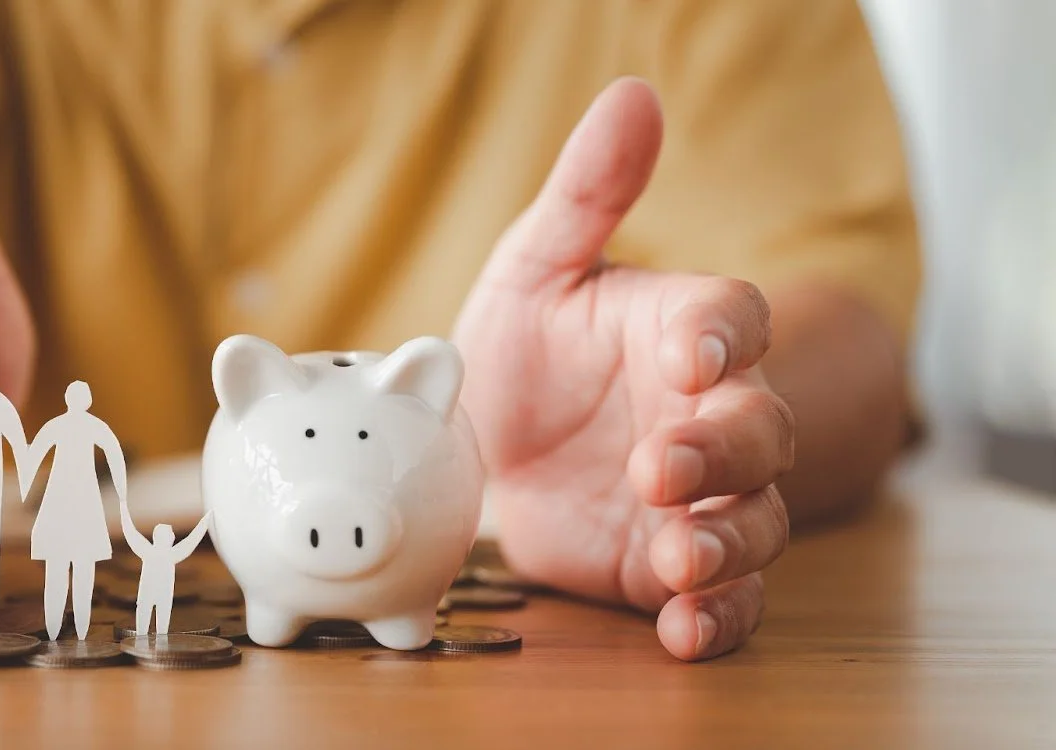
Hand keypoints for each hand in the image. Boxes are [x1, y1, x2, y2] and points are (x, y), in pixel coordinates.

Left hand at [453, 78, 792, 660]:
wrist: (489, 449)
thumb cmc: (524, 347)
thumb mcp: (535, 267)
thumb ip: (585, 193)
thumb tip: (631, 97)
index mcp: (682, 331)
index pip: (735, 318)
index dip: (726, 332)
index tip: (695, 348)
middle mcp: (708, 414)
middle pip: (760, 428)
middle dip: (722, 449)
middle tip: (660, 465)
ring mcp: (701, 497)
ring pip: (755, 521)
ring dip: (726, 542)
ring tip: (679, 556)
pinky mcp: (671, 564)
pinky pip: (722, 597)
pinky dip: (714, 619)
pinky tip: (683, 632)